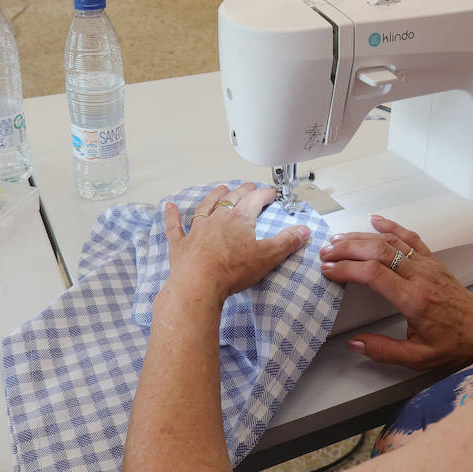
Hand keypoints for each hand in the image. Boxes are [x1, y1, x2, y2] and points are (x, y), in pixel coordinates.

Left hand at [163, 183, 310, 305]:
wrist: (198, 284)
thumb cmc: (231, 270)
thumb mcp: (267, 257)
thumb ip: (287, 242)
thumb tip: (303, 231)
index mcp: (239, 219)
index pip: (255, 199)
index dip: (265, 194)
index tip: (272, 192)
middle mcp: (217, 219)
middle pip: (232, 198)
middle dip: (243, 191)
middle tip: (250, 187)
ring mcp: (197, 230)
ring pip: (206, 207)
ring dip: (214, 196)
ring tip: (220, 189)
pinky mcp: (181, 244)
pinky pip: (175, 226)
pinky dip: (172, 216)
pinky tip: (169, 207)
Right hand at [320, 215, 472, 369]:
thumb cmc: (453, 343)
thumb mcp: (417, 358)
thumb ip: (383, 351)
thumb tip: (354, 344)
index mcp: (415, 300)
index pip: (375, 274)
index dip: (348, 269)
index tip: (329, 270)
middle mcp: (421, 277)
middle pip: (379, 251)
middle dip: (348, 248)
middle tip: (326, 252)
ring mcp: (427, 266)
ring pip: (391, 241)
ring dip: (362, 237)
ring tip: (338, 240)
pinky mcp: (432, 261)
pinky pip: (410, 238)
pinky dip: (391, 226)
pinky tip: (375, 220)